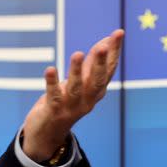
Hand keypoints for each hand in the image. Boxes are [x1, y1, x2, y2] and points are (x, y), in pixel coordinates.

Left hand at [21, 29, 123, 161]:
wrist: (47, 133)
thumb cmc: (66, 102)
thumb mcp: (82, 82)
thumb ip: (92, 63)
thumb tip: (106, 41)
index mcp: (96, 91)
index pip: (108, 70)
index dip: (114, 52)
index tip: (119, 33)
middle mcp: (87, 100)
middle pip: (97, 81)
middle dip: (101, 64)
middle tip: (104, 46)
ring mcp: (71, 107)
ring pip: (76, 88)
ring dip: (77, 71)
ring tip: (78, 53)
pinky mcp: (54, 111)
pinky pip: (54, 95)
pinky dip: (52, 82)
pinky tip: (50, 69)